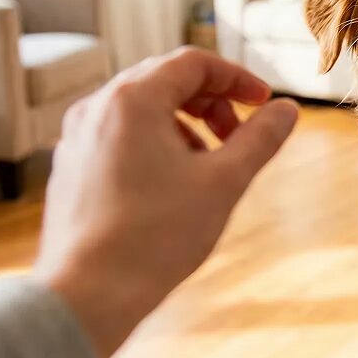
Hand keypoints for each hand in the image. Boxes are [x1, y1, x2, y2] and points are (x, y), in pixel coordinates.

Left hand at [34, 47, 297, 357]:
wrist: (87, 294)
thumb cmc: (156, 237)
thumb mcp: (223, 182)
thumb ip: (260, 139)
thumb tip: (286, 111)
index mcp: (133, 99)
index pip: (193, 62)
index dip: (236, 78)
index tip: (263, 103)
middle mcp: (97, 107)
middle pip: (164, 80)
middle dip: (210, 101)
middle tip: (238, 135)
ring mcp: (77, 138)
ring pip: (141, 110)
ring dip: (184, 123)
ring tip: (208, 165)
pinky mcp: (71, 167)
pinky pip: (119, 136)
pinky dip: (154, 144)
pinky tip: (172, 185)